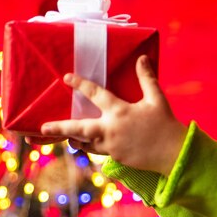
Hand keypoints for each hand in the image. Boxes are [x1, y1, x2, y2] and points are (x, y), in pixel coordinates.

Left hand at [39, 55, 186, 175]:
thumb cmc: (166, 124)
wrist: (174, 153)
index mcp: (119, 111)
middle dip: (59, 127)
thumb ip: (146, 78)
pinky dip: (94, 147)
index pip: (95, 94)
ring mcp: (112, 146)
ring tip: (70, 137)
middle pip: (78, 129)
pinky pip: (100, 151)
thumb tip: (142, 58)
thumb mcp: (157, 99)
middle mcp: (111, 129)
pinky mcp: (117, 157)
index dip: (80, 84)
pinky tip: (94, 144)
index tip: (67, 77)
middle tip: (43, 127)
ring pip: (86, 144)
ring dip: (77, 139)